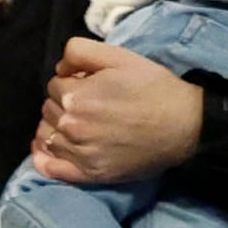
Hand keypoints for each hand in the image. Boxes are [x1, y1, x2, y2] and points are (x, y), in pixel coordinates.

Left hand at [33, 38, 207, 186]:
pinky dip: (43, 159)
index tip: (89, 83)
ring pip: (47, 136)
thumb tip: (59, 68)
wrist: (184, 125)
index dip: (70, 81)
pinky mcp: (90, 175)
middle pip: (49, 110)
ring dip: (54, 126)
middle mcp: (72, 127)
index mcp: (76, 97)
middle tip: (88, 101)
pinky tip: (46, 150)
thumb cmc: (153, 87)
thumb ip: (80, 51)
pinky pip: (51, 169)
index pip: (54, 85)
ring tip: (74, 122)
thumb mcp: (120, 56)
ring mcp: (80, 154)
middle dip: (62, 102)